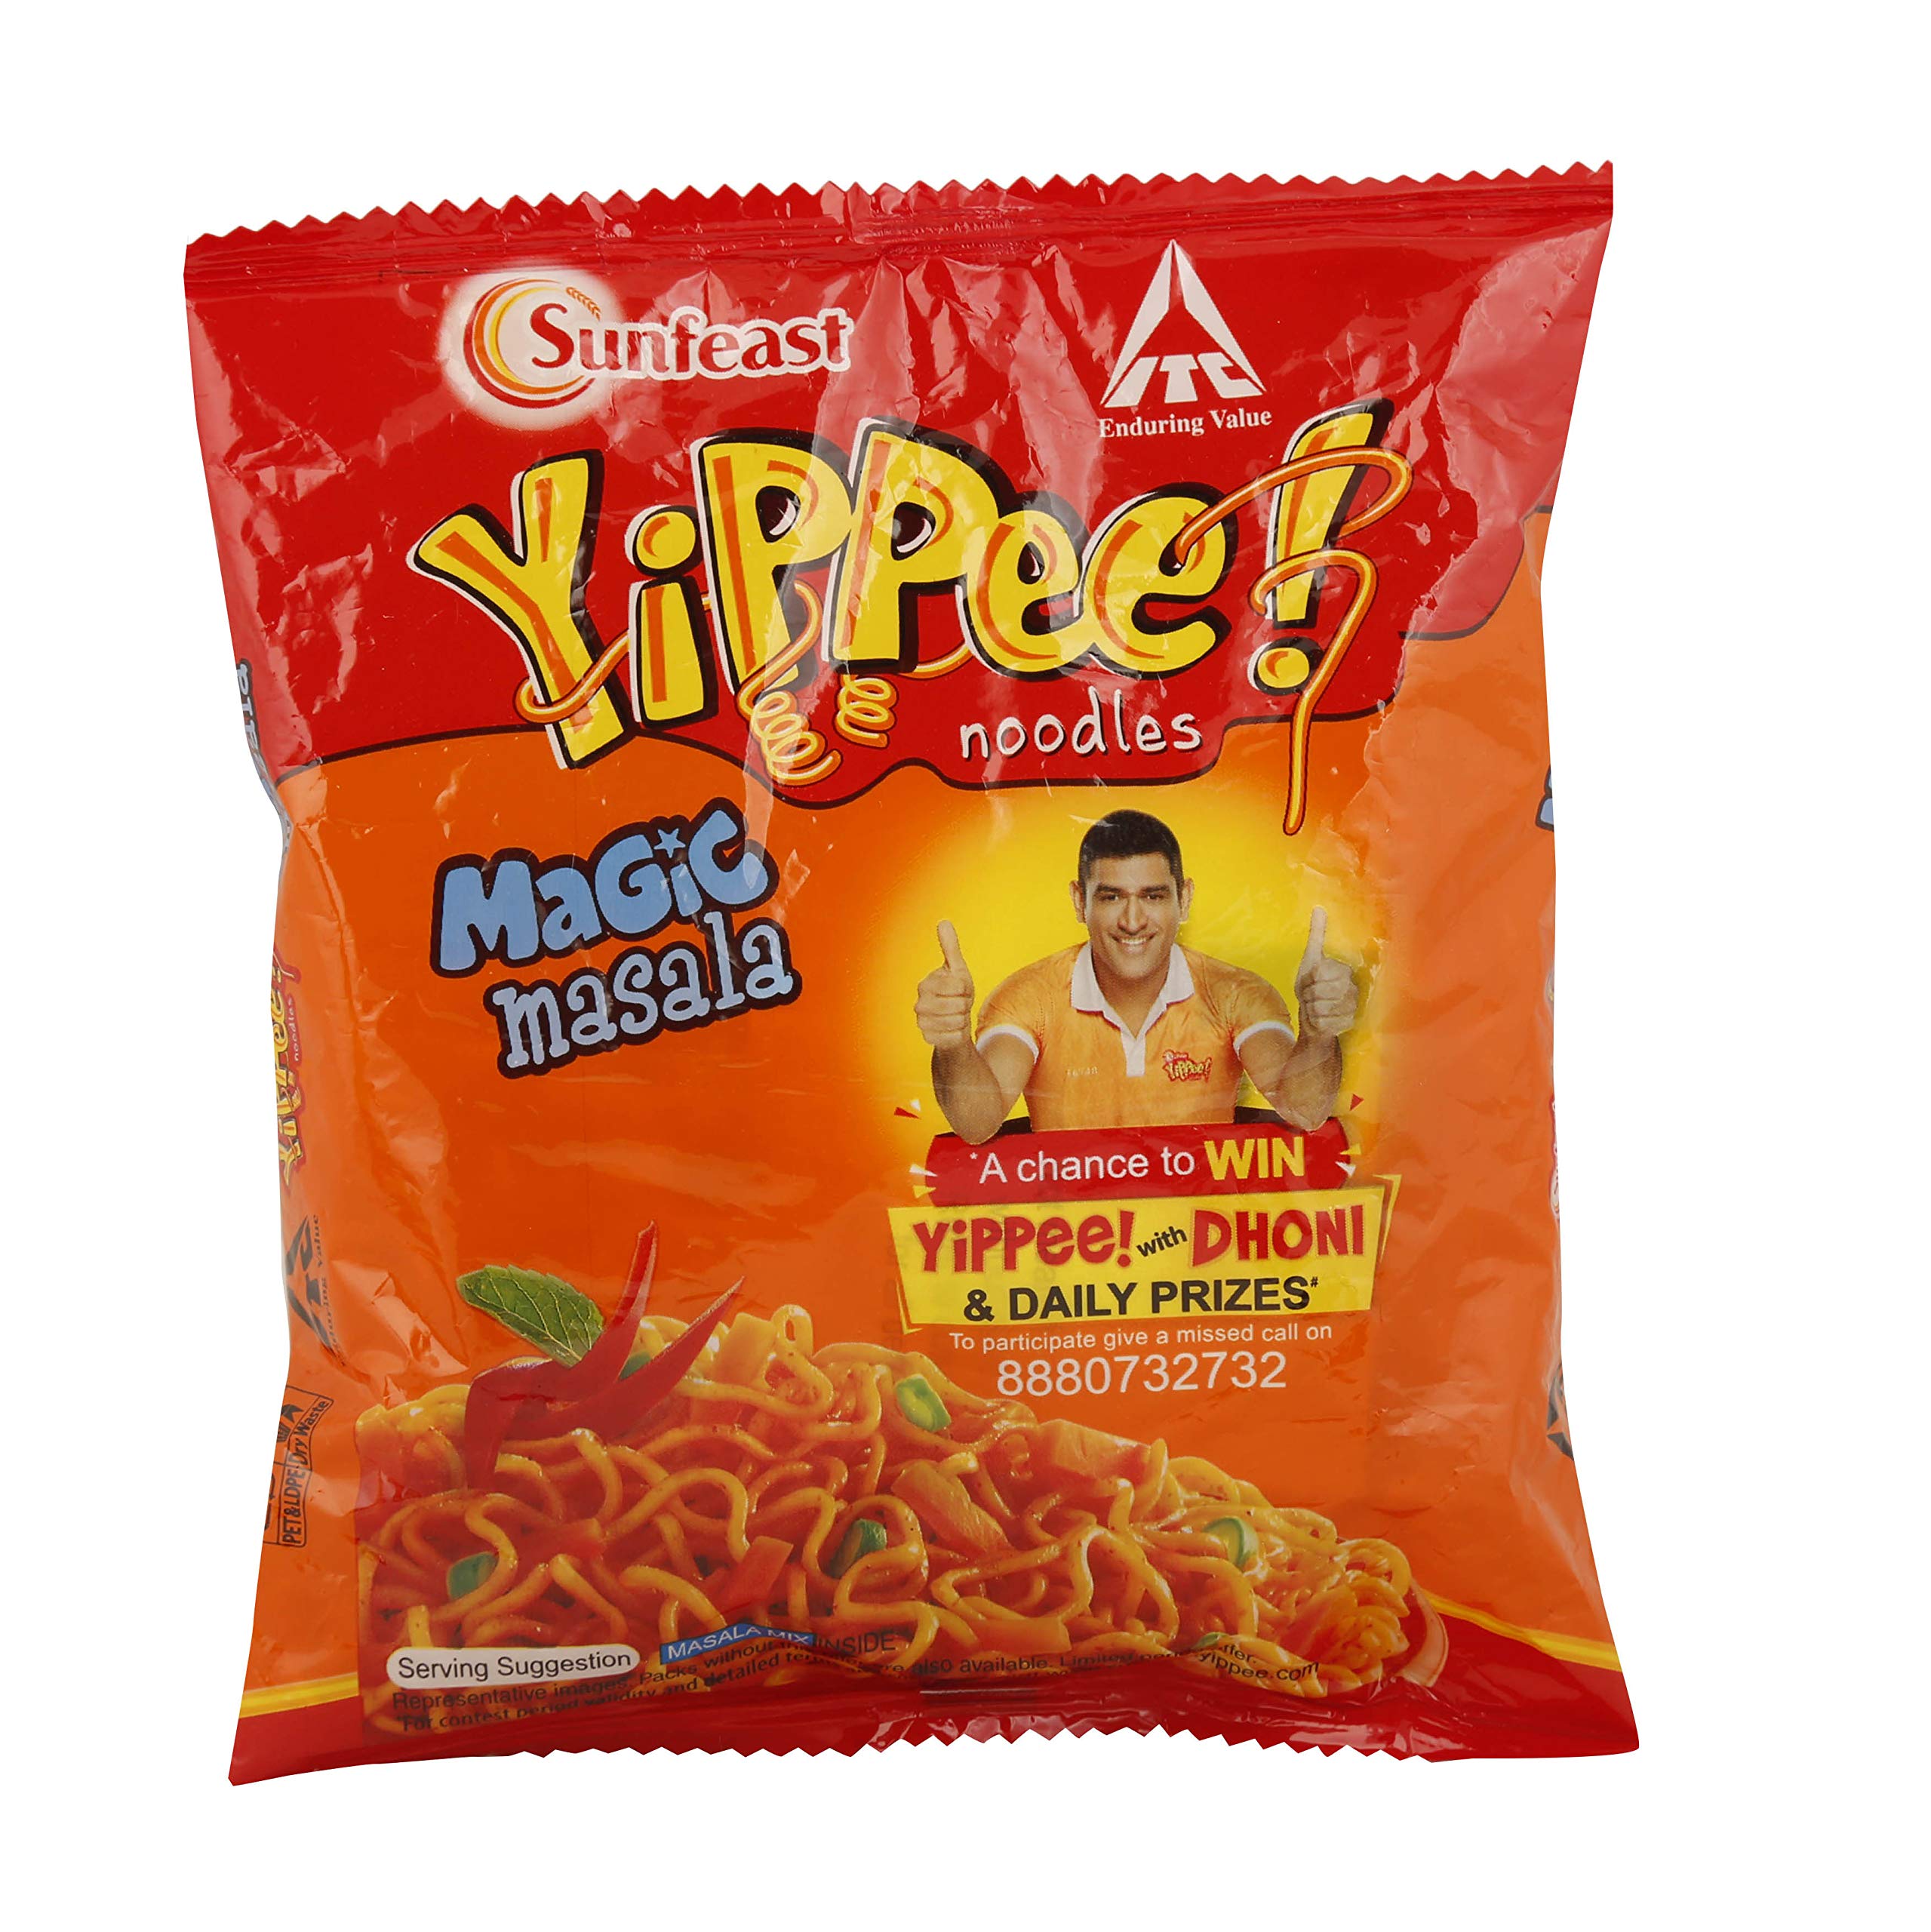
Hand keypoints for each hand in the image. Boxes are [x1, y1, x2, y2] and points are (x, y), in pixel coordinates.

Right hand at [915, 921, 975, 1049]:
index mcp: (925, 984)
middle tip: (959, 1003)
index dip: (966, 989)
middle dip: (965, 1005)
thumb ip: (950, 947)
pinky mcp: (928, 1039)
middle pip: (958, 1006)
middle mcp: (919, 1004)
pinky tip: (952, 1029)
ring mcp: (922, 1022)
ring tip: (956, 1015)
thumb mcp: (957, 969)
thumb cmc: (955, 992)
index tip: (960, 990)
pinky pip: (955, 1036)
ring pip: (958, 1022)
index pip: (959, 987)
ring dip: (963, 1019)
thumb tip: (943, 922)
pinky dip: (959, 1033)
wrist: (952, 1019)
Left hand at [1294, 907, 1356, 1038]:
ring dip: (1311, 1009)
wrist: (1315, 1015)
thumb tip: (1318, 908)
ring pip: (1320, 1007)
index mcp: (1344, 970)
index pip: (1319, 972)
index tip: (1310, 981)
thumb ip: (1317, 935)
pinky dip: (1315, 1022)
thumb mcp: (1311, 959)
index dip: (1308, 979)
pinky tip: (1321, 1020)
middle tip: (1311, 996)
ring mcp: (1353, 1007)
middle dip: (1308, 995)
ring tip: (1316, 1007)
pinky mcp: (1349, 1023)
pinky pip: (1323, 1022)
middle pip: (1319, 991)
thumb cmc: (1312, 985)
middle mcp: (1353, 987)